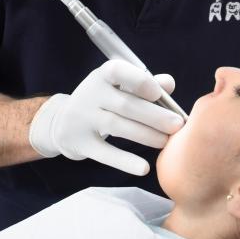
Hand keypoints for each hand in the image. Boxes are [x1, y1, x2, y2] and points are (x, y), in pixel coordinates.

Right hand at [28, 59, 182, 175]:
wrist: (62, 123)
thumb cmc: (102, 102)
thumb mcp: (117, 88)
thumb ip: (144, 84)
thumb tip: (169, 83)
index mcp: (101, 75)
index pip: (117, 70)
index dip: (139, 81)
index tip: (158, 94)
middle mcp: (89, 93)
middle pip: (124, 104)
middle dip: (154, 115)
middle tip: (177, 125)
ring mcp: (82, 118)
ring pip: (117, 126)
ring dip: (145, 135)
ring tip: (165, 142)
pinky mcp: (80, 142)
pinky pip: (104, 153)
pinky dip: (125, 161)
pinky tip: (144, 168)